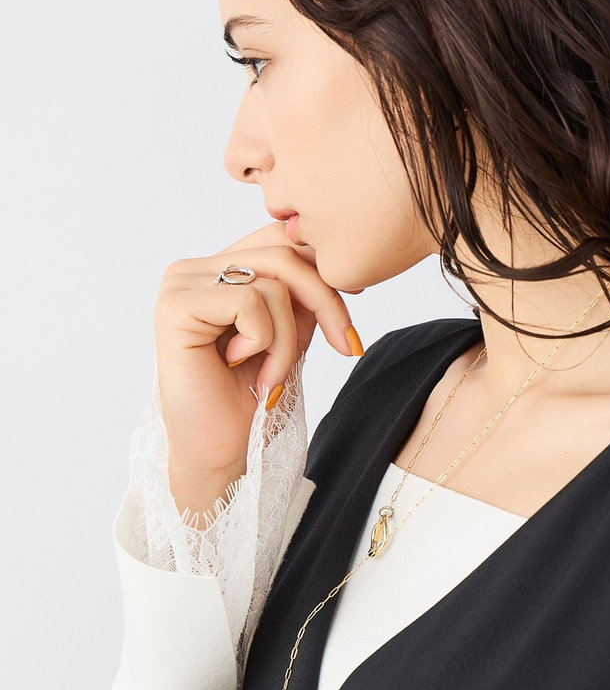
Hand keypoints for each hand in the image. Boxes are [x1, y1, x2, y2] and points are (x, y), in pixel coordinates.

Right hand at [154, 221, 363, 491]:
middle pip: (282, 254)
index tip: (354, 301)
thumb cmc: (252, 393)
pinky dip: (264, 341)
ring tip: (271, 374)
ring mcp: (181, 284)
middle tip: (345, 345)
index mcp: (218, 268)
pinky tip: (240, 366)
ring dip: (289, 339)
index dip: (322, 269)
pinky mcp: (175, 306)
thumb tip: (335, 262)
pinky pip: (249, 302)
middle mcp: (194, 268)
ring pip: (272, 283)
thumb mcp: (290, 330)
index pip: (280, 240)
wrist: (221, 449)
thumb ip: (303, 292)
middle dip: (325, 302)